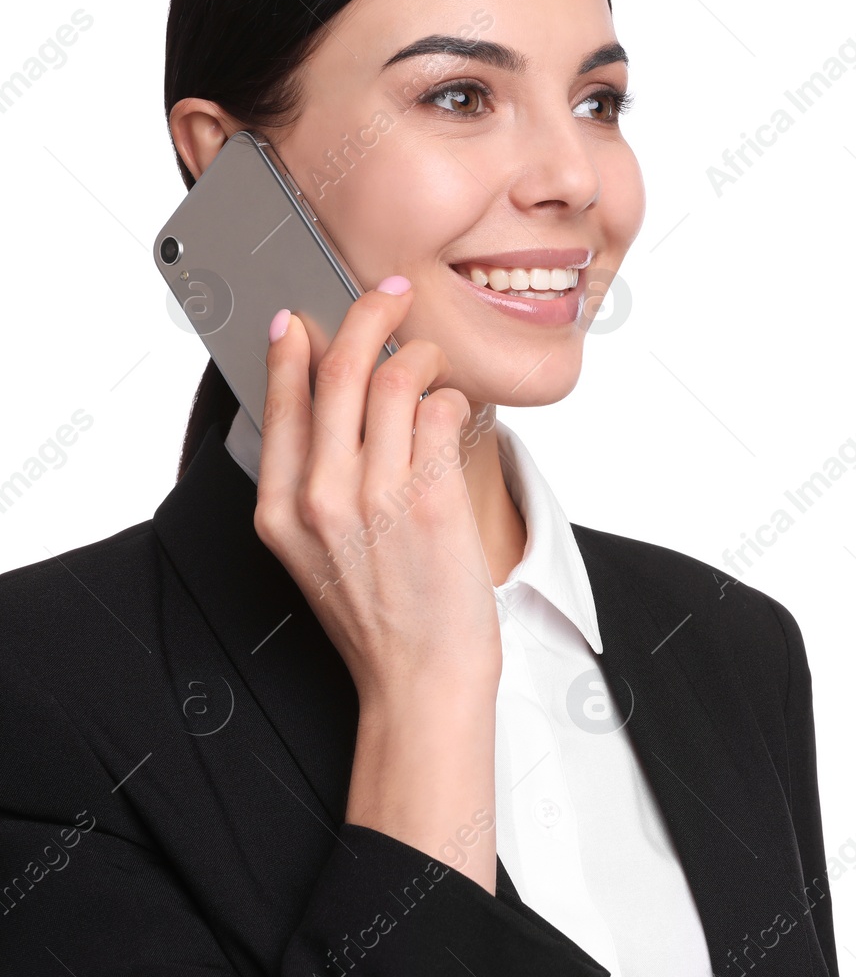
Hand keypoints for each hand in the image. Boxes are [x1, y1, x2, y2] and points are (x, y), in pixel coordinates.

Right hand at [252, 279, 502, 891]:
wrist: (422, 679)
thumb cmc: (379, 616)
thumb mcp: (314, 553)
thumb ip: (311, 482)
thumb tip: (320, 400)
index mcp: (280, 509)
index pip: (281, 397)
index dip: (296, 344)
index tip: (307, 315)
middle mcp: (321, 498)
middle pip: (341, 369)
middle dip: (369, 316)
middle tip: (390, 297)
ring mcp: (376, 497)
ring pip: (398, 380)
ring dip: (422, 357)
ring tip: (432, 365)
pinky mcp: (430, 500)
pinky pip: (442, 411)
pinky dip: (452, 399)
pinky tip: (454, 413)